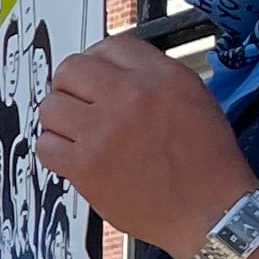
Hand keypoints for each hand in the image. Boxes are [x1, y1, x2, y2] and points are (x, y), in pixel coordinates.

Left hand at [34, 35, 255, 258]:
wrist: (212, 211)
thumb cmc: (207, 162)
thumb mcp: (194, 99)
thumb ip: (153, 77)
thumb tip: (114, 70)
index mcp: (161, 76)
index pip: (109, 47)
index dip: (96, 63)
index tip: (94, 79)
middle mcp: (131, 96)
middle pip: (70, 70)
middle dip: (71, 87)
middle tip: (80, 106)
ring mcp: (104, 131)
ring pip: (51, 107)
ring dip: (60, 121)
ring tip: (78, 134)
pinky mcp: (86, 166)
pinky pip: (46, 145)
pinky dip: (55, 151)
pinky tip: (74, 157)